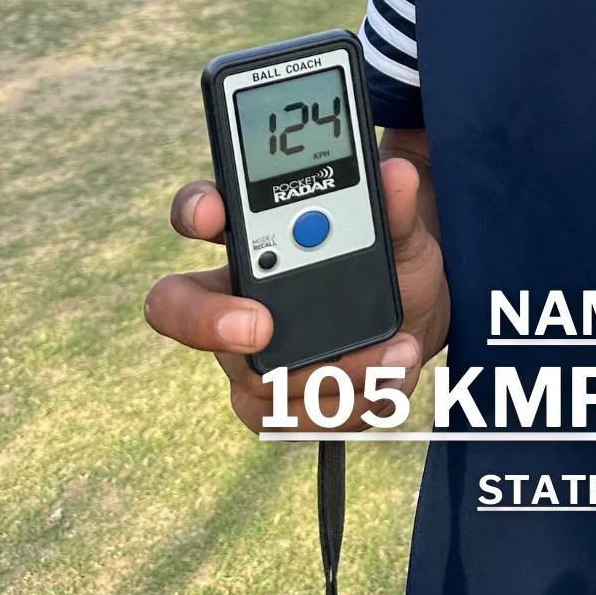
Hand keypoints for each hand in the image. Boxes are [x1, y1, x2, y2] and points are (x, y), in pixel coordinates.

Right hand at [143, 160, 448, 433]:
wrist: (417, 323)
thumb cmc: (392, 266)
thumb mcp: (404, 234)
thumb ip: (397, 210)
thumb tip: (398, 175)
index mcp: (256, 237)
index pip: (199, 213)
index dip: (193, 210)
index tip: (213, 213)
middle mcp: (235, 297)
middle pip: (178, 308)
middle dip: (209, 320)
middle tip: (260, 327)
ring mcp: (247, 357)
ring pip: (250, 380)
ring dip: (328, 371)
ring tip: (393, 352)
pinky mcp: (274, 405)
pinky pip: (292, 419)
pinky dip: (350, 405)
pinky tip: (390, 382)